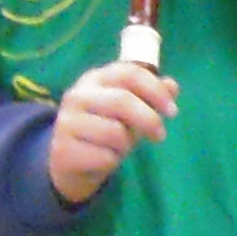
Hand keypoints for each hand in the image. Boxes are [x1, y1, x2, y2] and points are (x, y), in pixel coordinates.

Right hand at [46, 59, 177, 205]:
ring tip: (119, 147)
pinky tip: (103, 159)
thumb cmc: (103, 130)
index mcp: (95, 79)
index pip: (130, 73)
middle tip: (160, 135)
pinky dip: (112, 162)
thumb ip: (150, 96)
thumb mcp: (129, 111)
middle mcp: (77, 95)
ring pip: (115, 133)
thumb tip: (172, 86)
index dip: (155, 90)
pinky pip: (105, 157)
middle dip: (149, 119)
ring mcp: (67, 122)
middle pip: (122, 101)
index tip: (172, 110)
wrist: (68, 162)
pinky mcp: (64, 150)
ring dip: (126, 145)